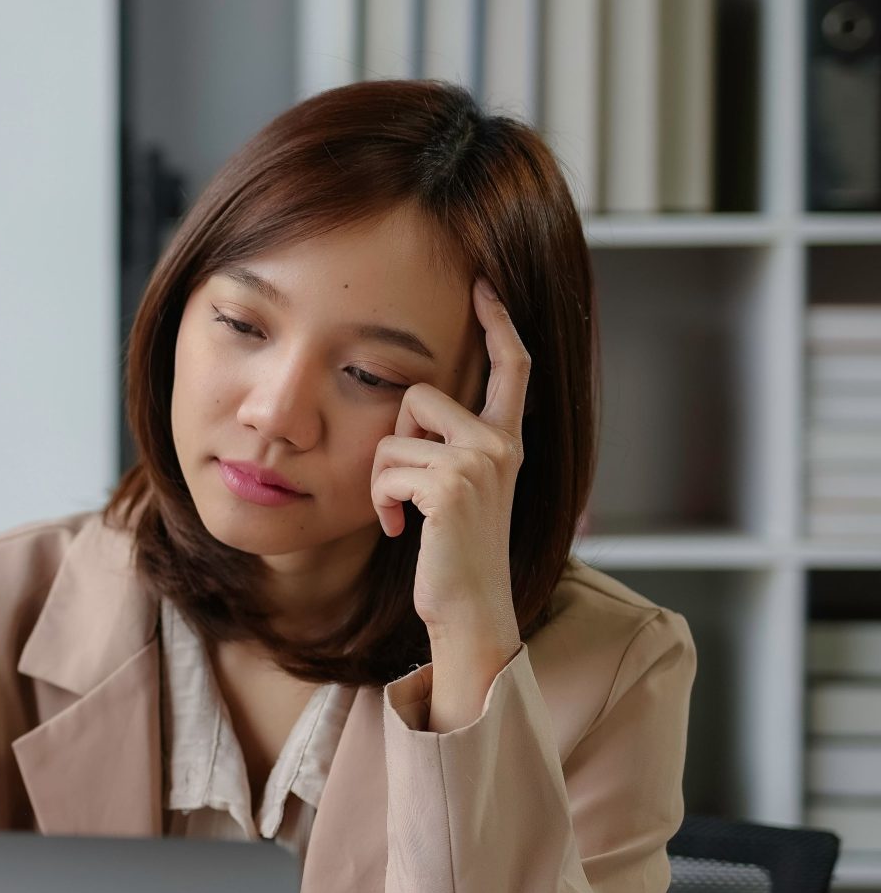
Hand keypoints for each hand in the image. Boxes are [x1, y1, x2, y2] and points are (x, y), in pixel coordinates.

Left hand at [369, 280, 527, 723]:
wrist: (467, 608)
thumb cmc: (451, 552)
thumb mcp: (454, 489)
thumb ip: (446, 446)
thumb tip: (410, 406)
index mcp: (507, 440)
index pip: (512, 366)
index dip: (498, 323)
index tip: (483, 285)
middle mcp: (502, 443)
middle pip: (419, 394)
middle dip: (393, 440)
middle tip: (406, 490)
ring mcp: (481, 462)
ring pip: (393, 436)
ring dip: (382, 479)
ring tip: (406, 515)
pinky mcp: (453, 485)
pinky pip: (386, 469)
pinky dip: (381, 502)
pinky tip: (402, 532)